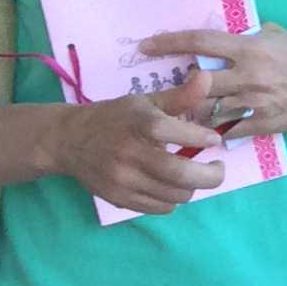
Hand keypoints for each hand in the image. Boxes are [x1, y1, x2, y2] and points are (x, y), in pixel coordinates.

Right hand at [44, 80, 227, 215]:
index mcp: (140, 124)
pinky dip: (173, 199)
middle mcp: (130, 153)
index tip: (214, 140)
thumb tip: (208, 77)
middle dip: (211, 175)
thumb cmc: (115, 118)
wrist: (68, 140)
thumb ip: (180, 96)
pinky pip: (161, 207)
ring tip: (193, 174)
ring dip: (193, 187)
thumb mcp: (145, 102)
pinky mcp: (118, 199)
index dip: (204, 138)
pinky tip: (171, 185)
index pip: (180, 134)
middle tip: (218, 168)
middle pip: (182, 175)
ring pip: (176, 195)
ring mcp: (123, 180)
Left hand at [140, 22, 286, 136]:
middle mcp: (249, 75)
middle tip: (166, 87)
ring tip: (185, 110)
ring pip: (208, 110)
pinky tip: (209, 128)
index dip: (169, 43)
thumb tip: (218, 37)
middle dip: (179, 85)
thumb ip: (246, 36)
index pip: (201, 42)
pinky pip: (228, 130)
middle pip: (198, 82)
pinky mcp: (261, 123)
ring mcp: (254, 102)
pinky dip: (216, 129)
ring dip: (194, 110)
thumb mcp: (276, 35)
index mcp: (250, 49)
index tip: (146, 46)